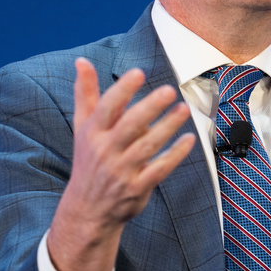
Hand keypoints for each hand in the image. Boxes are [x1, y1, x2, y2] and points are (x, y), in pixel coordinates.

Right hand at [48, 58, 195, 270]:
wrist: (87, 210)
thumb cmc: (89, 160)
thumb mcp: (82, 128)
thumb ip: (85, 94)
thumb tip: (81, 61)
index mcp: (92, 133)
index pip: (107, 107)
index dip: (123, 90)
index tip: (138, 73)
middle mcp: (106, 151)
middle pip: (129, 125)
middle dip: (150, 107)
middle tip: (169, 90)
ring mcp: (122, 170)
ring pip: (148, 146)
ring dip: (168, 127)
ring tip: (184, 109)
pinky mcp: (137, 187)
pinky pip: (159, 169)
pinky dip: (175, 154)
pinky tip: (189, 139)